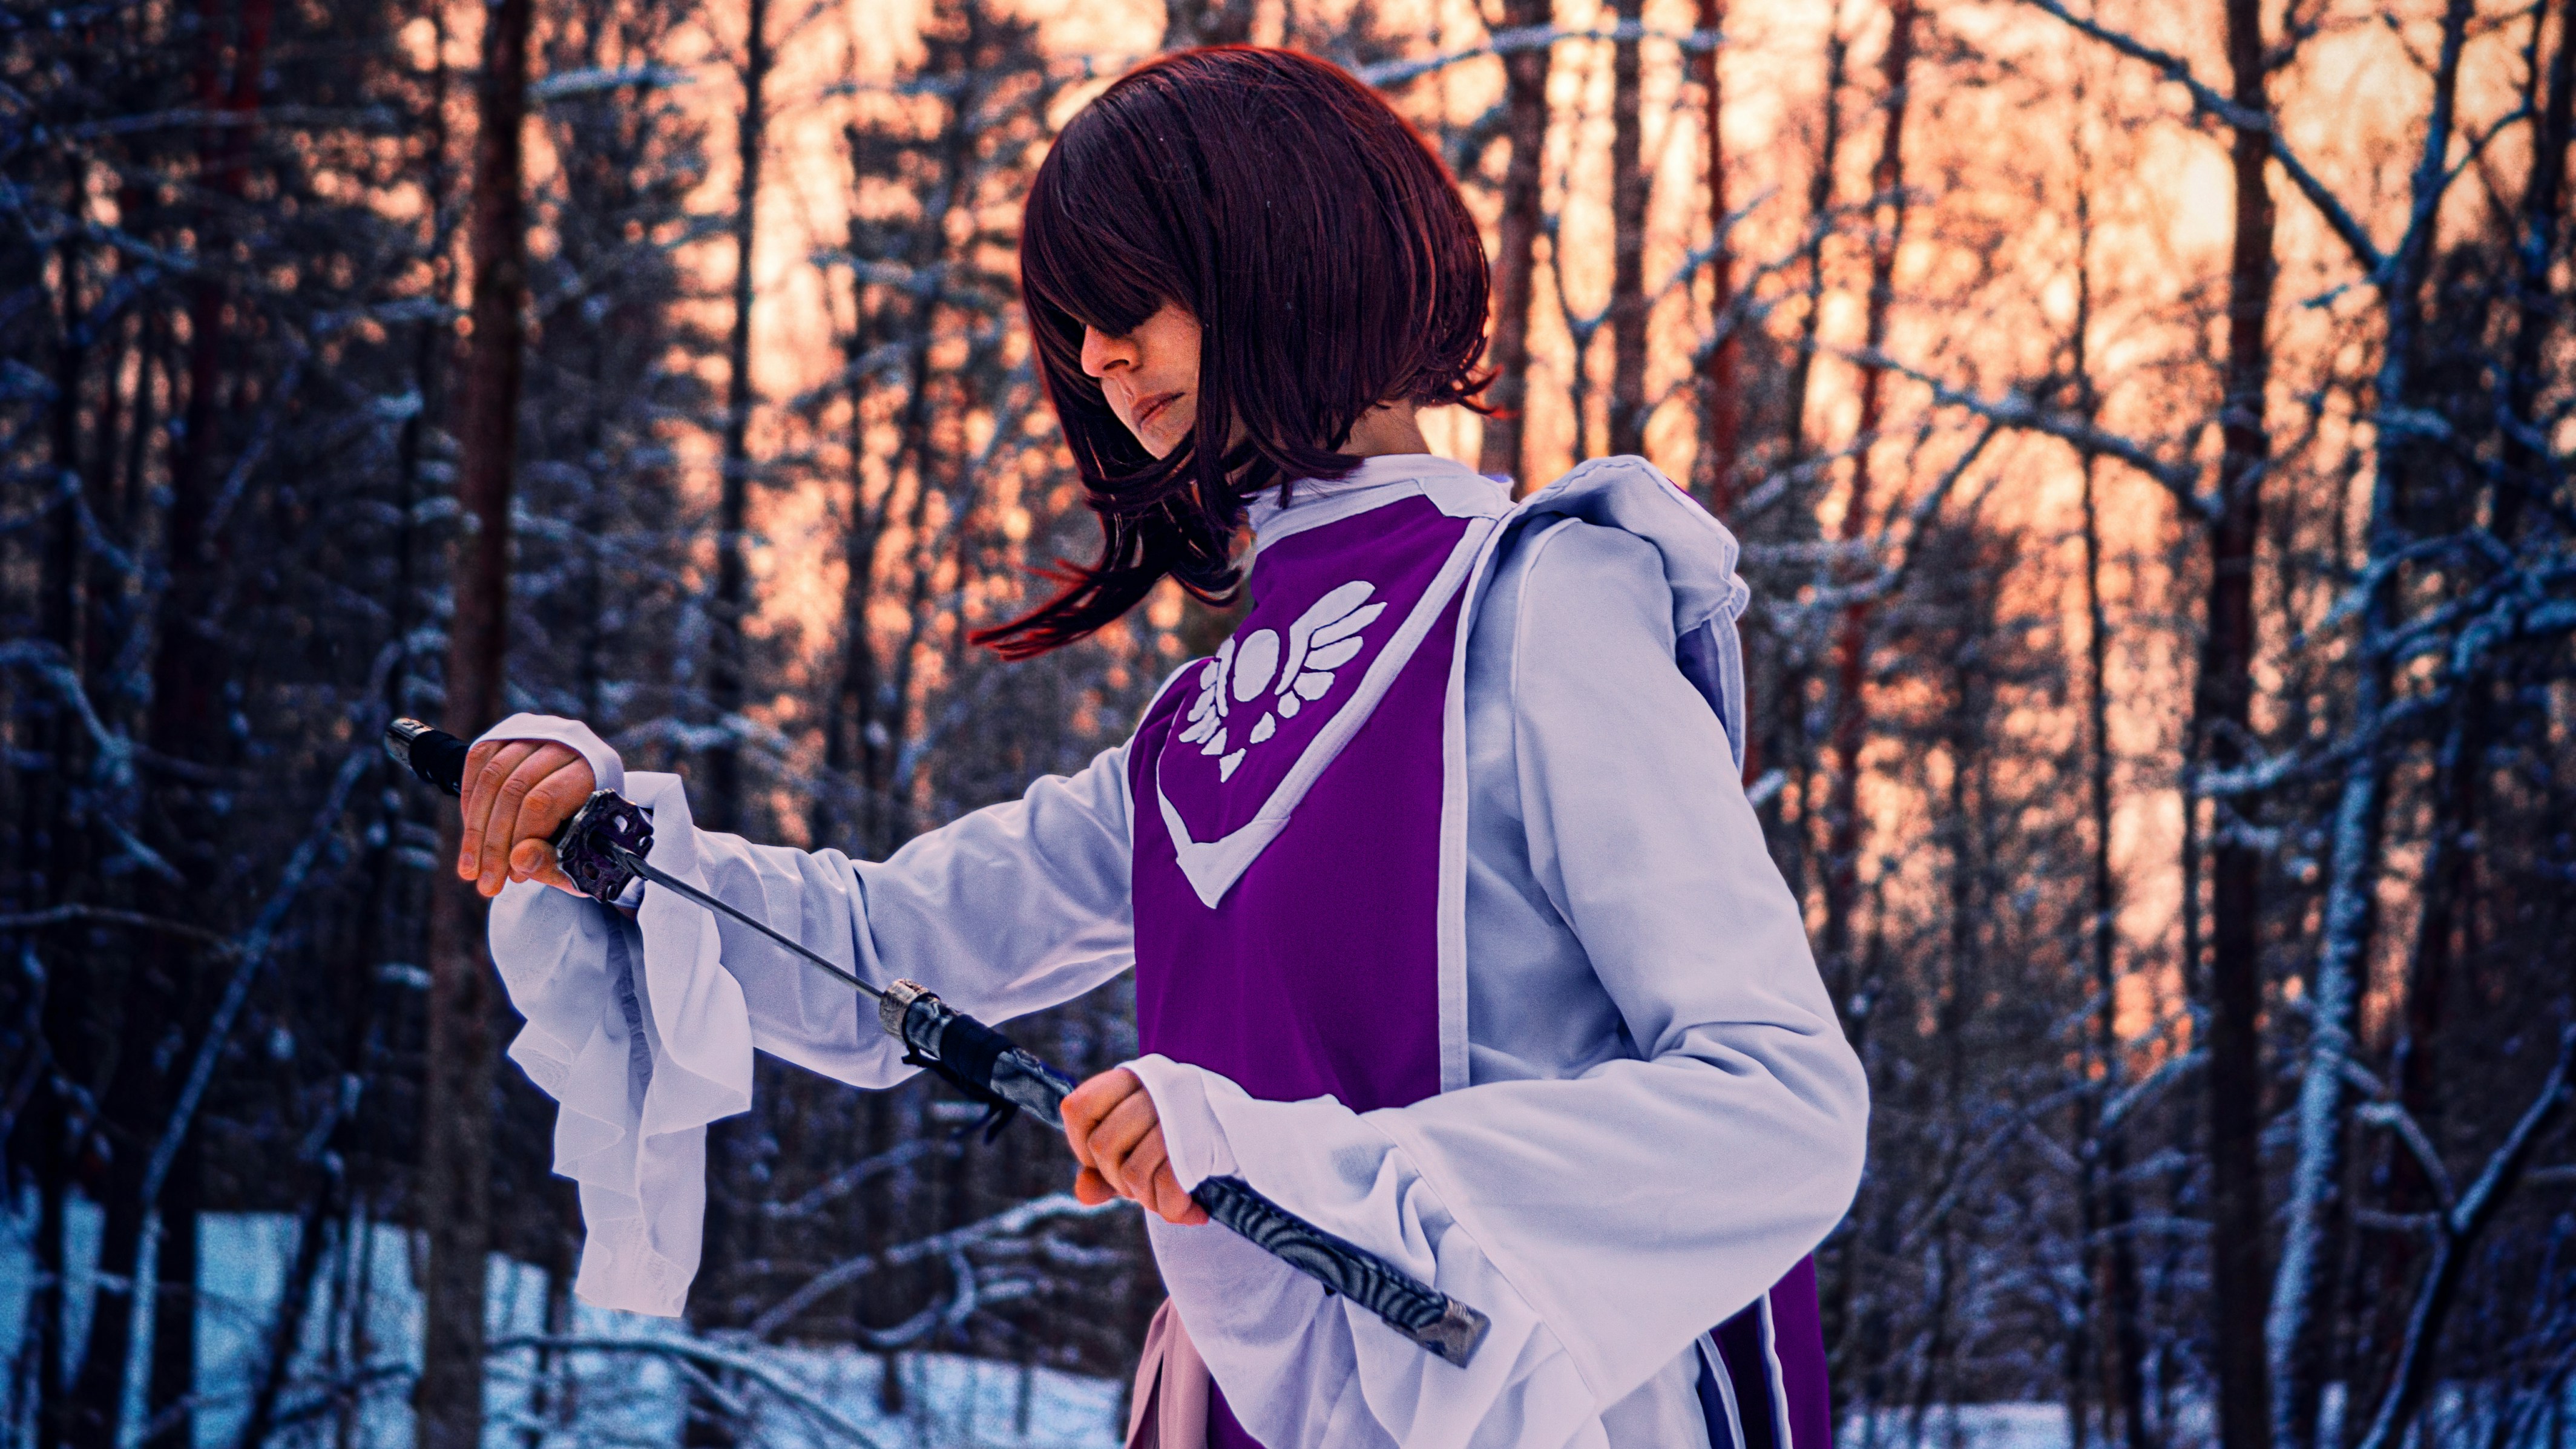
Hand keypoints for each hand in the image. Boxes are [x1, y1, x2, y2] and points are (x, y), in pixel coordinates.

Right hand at [455, 739, 595, 897]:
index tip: (511, 876)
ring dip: (475, 828)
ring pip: (492, 775)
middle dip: (493, 842)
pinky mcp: (510, 732)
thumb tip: (518, 861)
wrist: (585, 807)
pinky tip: (471, 834)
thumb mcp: (579, 858)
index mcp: (594, 770)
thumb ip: (553, 862)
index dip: (519, 839)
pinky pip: (478, 760)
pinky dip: (470, 801)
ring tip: (472, 867)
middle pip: (514, 789)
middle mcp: (567, 742)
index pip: (543, 800)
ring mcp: (537, 731)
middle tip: (484, 882)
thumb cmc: (586, 839)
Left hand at [1061, 1068, 1208, 1225]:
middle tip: (1147, 1186)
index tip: (1101, 1162)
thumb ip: (1106, 1168)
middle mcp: (1156, 1086)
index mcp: (1135, 1076)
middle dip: (1118, 1181)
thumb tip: (1082, 1192)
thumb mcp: (1145, 1144)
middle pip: (1103, 1147)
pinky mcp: (1203, 1142)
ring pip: (1132, 1173)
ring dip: (1149, 1200)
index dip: (1079, 1144)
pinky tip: (1192, 1212)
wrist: (1259, 1136)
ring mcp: (1180, 1112)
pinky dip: (1174, 1211)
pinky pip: (1165, 1189)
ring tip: (1172, 1199)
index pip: (1078, 1108)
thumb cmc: (1191, 1138)